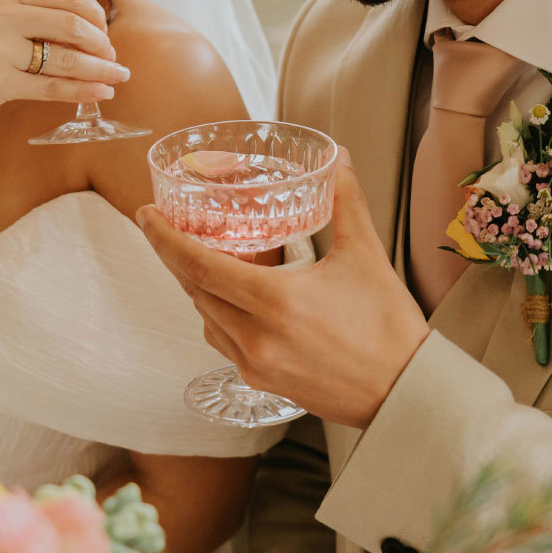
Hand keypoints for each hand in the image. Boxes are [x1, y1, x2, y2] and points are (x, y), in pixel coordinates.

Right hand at [0, 0, 127, 119]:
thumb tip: (82, 11)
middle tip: (113, 52)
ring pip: (66, 60)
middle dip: (100, 41)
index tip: (104, 24)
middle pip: (70, 25)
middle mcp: (1, 16)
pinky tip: (102, 89)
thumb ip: (25, 4)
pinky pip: (51, 88)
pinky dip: (82, 89)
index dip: (93, 10)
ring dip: (100, 68)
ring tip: (119, 74)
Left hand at [137, 159, 429, 428]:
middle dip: (174, 256)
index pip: (199, 265)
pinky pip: (223, 341)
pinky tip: (231, 297)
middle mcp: (255, 338)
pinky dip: (217, 314)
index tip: (145, 215)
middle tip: (164, 227)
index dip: (164, 238)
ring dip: (197, 286)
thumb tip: (338, 158)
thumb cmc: (389, 327)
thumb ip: (346, 201)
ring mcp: (255, 365)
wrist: (406, 394)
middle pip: (194, 290)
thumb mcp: (366, 255)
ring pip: (206, 317)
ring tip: (200, 256)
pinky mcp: (262, 383)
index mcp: (275, 303)